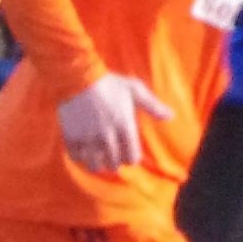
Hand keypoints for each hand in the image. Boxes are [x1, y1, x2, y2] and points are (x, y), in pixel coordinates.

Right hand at [56, 72, 173, 172]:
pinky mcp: (72, 136)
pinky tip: (82, 149)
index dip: (131, 157)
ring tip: (96, 156)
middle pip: (114, 165)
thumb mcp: (135, 90)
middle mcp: (107, 136)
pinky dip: (79, 156)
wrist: (79, 76)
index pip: (132, 158)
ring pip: (94, 166)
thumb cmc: (109, 82)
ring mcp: (88, 138)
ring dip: (97, 163)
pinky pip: (76, 158)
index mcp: (125, 127)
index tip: (127, 152)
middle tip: (111, 154)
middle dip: (115, 161)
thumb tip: (171, 116)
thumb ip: (153, 106)